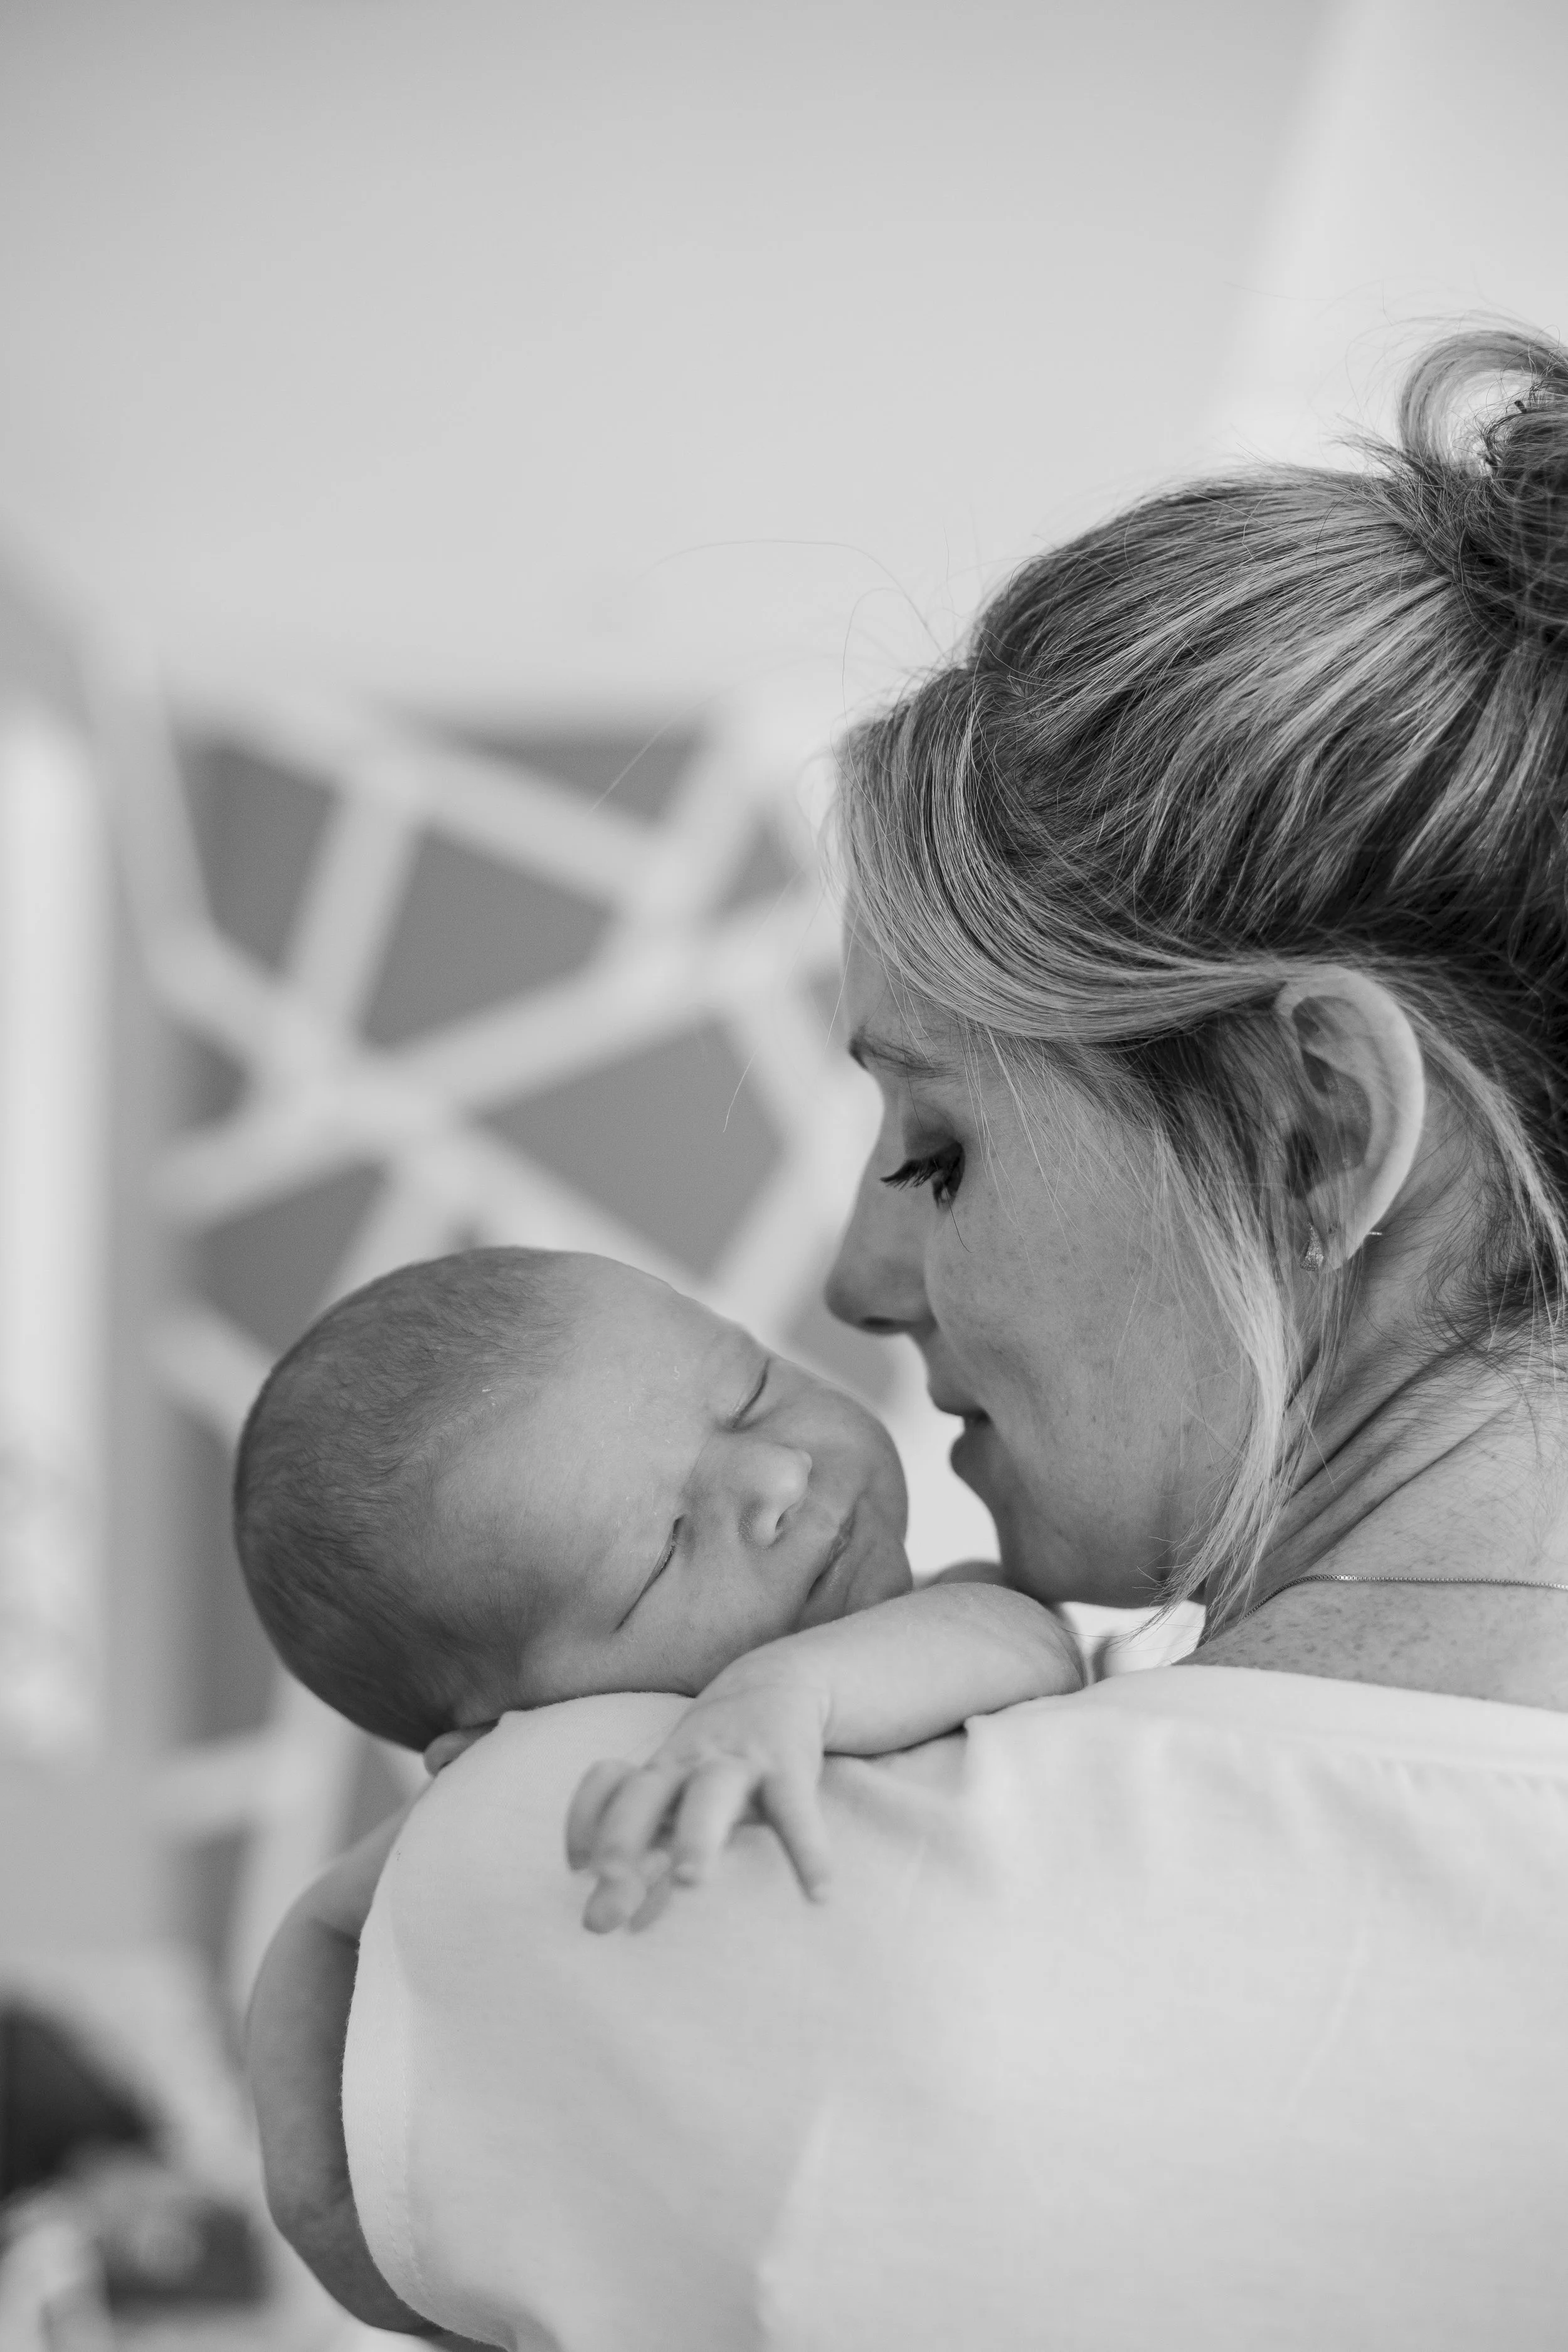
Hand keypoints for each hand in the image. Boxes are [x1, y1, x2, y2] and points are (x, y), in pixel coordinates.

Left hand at [565, 1668, 833, 1932]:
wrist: (778, 1682)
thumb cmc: (715, 1758)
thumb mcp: (679, 1795)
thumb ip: (645, 1855)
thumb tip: (606, 1922)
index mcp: (657, 1770)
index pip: (607, 1784)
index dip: (585, 1818)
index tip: (576, 1866)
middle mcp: (688, 1762)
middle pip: (645, 1791)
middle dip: (623, 1832)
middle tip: (606, 1878)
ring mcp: (738, 1762)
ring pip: (710, 1792)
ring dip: (697, 1832)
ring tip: (690, 1881)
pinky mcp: (789, 1766)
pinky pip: (795, 1810)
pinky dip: (808, 1850)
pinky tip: (818, 1894)